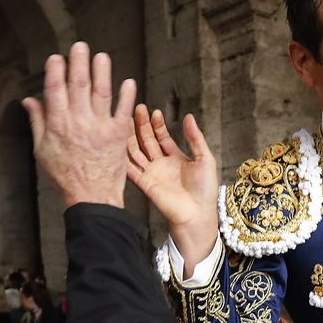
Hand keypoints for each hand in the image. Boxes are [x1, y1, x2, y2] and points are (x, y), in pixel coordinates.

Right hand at [20, 42, 136, 208]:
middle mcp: (78, 122)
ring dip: (102, 72)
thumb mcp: (42, 149)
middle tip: (80, 46)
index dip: (55, 71)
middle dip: (79, 63)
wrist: (91, 197)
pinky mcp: (118, 135)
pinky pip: (122, 110)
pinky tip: (128, 81)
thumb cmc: (65, 175)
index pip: (55, 90)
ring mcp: (99, 127)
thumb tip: (28, 100)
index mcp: (58, 124)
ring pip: (101, 93)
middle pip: (78, 85)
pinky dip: (126, 96)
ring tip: (102, 56)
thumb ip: (38, 122)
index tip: (56, 57)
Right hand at [125, 105, 219, 267]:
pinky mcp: (144, 183)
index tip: (153, 111)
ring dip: (131, 137)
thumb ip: (195, 138)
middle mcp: (161, 164)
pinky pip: (130, 168)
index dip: (157, 124)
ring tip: (125, 120)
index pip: (162, 137)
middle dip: (142, 125)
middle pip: (147, 141)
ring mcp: (151, 173)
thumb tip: (189, 117)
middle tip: (137, 109)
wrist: (197, 213)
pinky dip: (123, 156)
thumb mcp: (205, 158)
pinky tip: (118, 142)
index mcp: (176, 158)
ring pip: (137, 151)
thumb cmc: (205, 190)